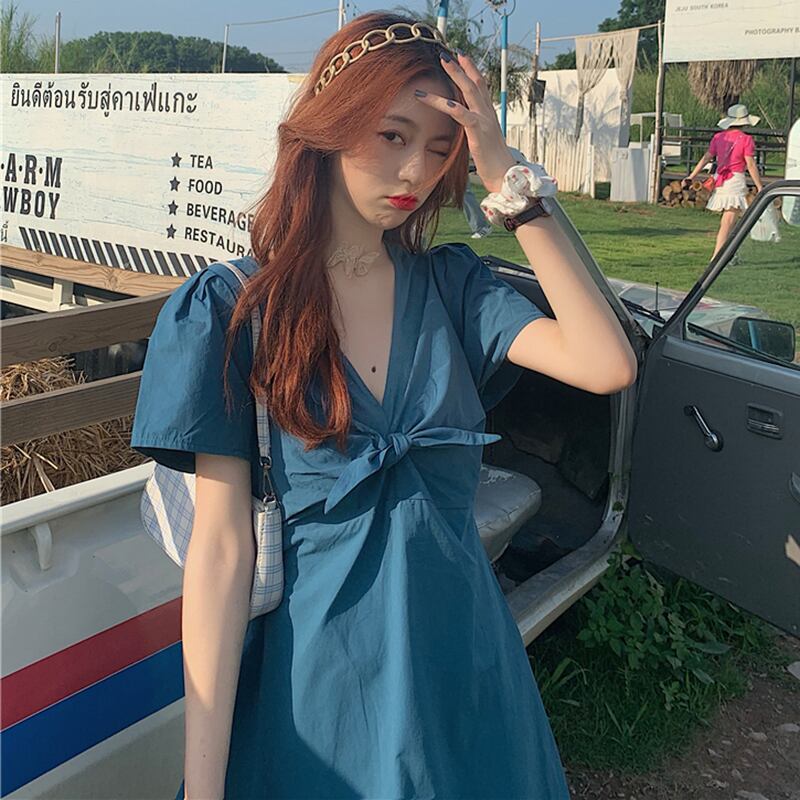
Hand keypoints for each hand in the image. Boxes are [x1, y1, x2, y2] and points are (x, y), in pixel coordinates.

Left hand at [415, 51, 514, 193]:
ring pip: (469, 92)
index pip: (480, 86)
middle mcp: (487, 113)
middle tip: (448, 53)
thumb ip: (474, 130)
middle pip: (475, 83)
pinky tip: (440, 99)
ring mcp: (484, 121)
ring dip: (455, 75)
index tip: (461, 57)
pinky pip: (463, 115)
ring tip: (443, 63)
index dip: (471, 70)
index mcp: (488, 115)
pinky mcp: (478, 133)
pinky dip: (450, 106)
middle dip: (462, 67)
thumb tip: (465, 128)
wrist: (504, 176)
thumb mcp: (481, 141)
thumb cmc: (493, 163)